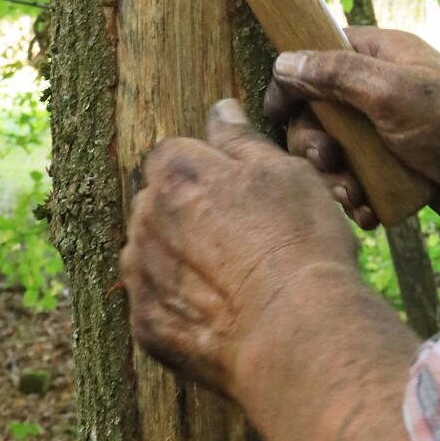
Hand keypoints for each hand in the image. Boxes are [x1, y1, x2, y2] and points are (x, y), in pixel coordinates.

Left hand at [121, 99, 355, 397]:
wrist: (296, 330)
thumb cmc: (298, 241)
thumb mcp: (284, 171)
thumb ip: (240, 138)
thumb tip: (220, 109)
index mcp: (175, 173)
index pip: (174, 154)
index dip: (209, 169)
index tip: (240, 191)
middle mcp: (145, 219)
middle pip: (158, 202)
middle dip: (188, 211)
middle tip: (244, 234)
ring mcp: (141, 276)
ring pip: (152, 251)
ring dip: (178, 256)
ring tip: (233, 275)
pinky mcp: (146, 326)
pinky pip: (155, 301)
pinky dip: (180, 302)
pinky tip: (221, 309)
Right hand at [263, 28, 439, 242]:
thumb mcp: (391, 91)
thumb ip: (336, 75)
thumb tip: (284, 62)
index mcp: (379, 57)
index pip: (317, 57)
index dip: (292, 82)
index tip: (275, 112)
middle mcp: (380, 92)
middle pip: (318, 113)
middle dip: (313, 142)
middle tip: (326, 160)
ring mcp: (389, 134)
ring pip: (335, 154)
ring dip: (334, 177)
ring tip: (350, 195)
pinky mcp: (397, 173)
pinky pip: (358, 184)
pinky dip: (357, 199)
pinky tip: (367, 211)